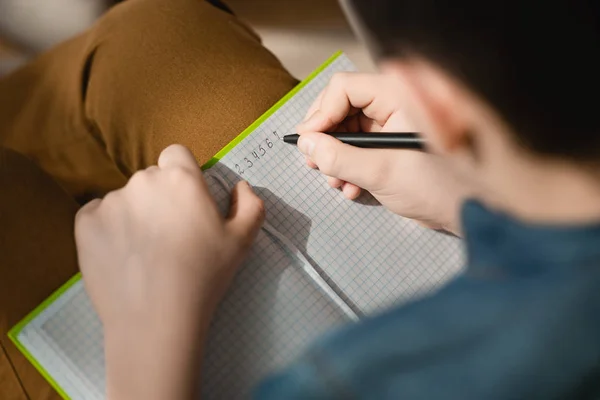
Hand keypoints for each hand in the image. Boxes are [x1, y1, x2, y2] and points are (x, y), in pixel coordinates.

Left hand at [75, 145, 263, 399]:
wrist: (156, 318)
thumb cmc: (204, 277)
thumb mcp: (243, 241)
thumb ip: (250, 204)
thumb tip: (240, 186)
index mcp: (181, 179)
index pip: (177, 154)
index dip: (183, 175)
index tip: (187, 204)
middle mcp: (142, 181)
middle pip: (151, 178)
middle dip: (160, 198)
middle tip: (170, 235)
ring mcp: (110, 201)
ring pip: (125, 199)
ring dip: (134, 214)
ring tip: (144, 253)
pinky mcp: (85, 223)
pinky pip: (97, 215)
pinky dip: (107, 229)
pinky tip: (122, 255)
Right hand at [297, 73, 476, 233]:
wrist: (470, 212)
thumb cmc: (439, 187)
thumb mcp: (381, 172)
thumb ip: (339, 158)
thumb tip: (306, 144)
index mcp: (399, 95)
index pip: (345, 89)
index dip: (321, 113)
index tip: (307, 140)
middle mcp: (395, 103)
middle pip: (343, 108)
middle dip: (326, 139)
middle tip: (313, 162)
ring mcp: (394, 124)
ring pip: (348, 130)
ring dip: (336, 158)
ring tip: (335, 182)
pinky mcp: (393, 144)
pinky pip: (360, 147)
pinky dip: (350, 167)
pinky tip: (350, 188)